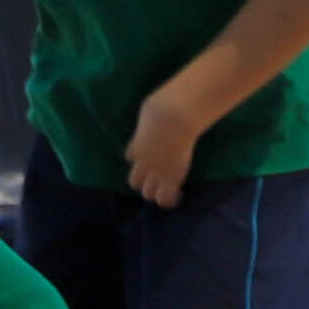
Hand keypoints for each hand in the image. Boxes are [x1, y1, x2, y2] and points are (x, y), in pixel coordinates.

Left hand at [124, 81, 208, 209]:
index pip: (130, 156)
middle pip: (134, 181)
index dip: (137, 157)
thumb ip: (149, 118)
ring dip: (154, 192)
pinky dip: (170, 200)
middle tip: (155, 177)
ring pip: (148, 193)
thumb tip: (158, 109)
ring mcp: (156, 172)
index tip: (145, 155)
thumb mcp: (149, 111)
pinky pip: (167, 198)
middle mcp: (142, 163)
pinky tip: (178, 195)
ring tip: (165, 190)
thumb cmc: (162, 109)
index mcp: (135, 147)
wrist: (173, 119)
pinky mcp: (172, 177)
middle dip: (142, 180)